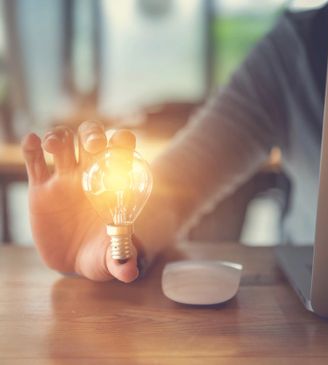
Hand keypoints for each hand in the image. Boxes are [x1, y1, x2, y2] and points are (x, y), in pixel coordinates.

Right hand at [22, 121, 139, 281]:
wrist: (73, 261)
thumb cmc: (98, 254)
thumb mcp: (109, 258)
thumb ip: (120, 261)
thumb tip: (130, 274)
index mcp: (112, 184)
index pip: (121, 151)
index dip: (122, 142)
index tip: (121, 145)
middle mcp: (89, 175)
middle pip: (90, 138)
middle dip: (92, 134)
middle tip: (92, 147)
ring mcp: (63, 179)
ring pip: (62, 142)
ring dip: (59, 136)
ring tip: (53, 146)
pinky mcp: (40, 189)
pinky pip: (34, 160)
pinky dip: (32, 148)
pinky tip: (33, 143)